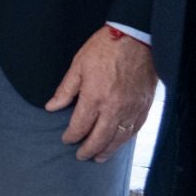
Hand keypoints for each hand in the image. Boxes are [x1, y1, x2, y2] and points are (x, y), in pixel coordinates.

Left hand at [46, 27, 156, 160]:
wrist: (135, 37)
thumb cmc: (105, 48)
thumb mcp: (78, 65)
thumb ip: (65, 90)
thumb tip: (52, 107)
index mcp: (94, 97)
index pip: (80, 126)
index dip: (71, 136)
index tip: (66, 139)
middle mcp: (114, 108)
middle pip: (99, 138)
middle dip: (88, 149)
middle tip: (81, 156)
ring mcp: (131, 108)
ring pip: (118, 138)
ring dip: (107, 150)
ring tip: (99, 157)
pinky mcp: (144, 105)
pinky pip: (134, 129)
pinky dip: (125, 139)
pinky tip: (119, 142)